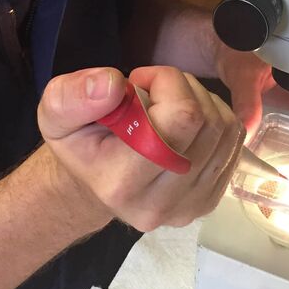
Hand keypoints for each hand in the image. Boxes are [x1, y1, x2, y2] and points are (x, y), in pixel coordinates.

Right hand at [37, 65, 244, 230]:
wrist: (93, 183)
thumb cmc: (79, 144)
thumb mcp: (55, 112)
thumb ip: (73, 96)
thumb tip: (113, 84)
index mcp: (121, 182)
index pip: (181, 117)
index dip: (168, 82)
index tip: (140, 80)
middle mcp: (160, 203)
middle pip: (206, 120)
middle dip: (183, 88)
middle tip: (152, 91)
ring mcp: (189, 207)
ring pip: (224, 128)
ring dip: (201, 101)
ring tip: (166, 106)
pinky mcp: (209, 201)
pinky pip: (233, 142)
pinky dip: (214, 119)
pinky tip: (184, 124)